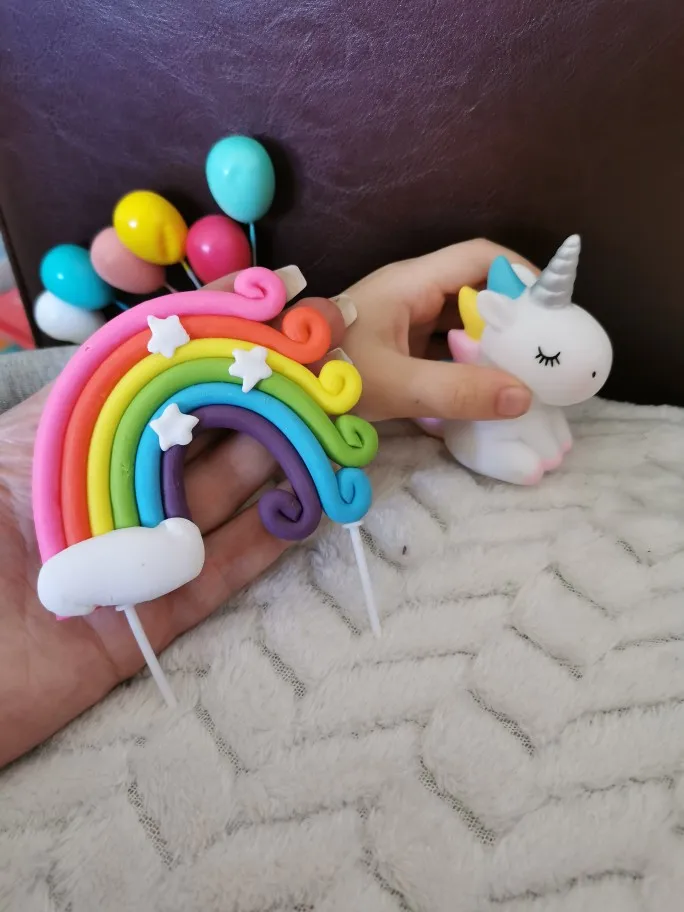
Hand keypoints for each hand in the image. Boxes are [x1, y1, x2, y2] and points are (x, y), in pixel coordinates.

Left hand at [0, 284, 344, 767]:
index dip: (210, 344)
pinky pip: (220, 575)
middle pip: (198, 440)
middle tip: (316, 369)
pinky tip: (303, 507)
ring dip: (274, 464)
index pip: (158, 380)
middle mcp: (114, 491)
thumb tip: (153, 322)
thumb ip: (87, 388)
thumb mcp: (24, 441)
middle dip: (256, 398)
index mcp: (79, 442)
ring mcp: (139, 555)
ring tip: (324, 427)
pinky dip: (264, 543)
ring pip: (219, 502)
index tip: (268, 310)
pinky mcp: (155, 618)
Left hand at [339, 239, 537, 421]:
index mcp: (411, 284)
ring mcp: (402, 319)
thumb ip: (457, 391)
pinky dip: (467, 359)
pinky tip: (485, 385)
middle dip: (511, 314)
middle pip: (475, 289)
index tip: (549, 308)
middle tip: (543, 347)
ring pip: (460, 319)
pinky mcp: (397, 345)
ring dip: (490, 340)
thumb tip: (523, 397)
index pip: (478, 257)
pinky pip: (443, 343)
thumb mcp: (395, 385)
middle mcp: (410, 293)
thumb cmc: (327, 375)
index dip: (518, 274)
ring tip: (524, 369)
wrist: (277, 388)